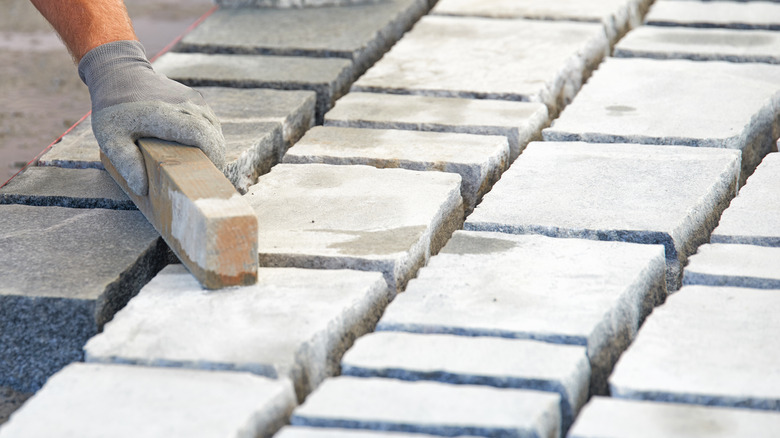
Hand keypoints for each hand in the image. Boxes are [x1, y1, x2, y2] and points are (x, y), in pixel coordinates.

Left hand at [78, 40, 224, 195]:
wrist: (120, 71)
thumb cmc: (114, 107)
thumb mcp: (110, 137)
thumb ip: (126, 162)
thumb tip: (143, 188)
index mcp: (163, 115)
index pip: (199, 134)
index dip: (211, 155)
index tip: (211, 173)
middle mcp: (183, 104)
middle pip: (213, 133)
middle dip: (216, 157)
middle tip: (208, 177)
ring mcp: (192, 99)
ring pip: (215, 128)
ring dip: (215, 147)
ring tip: (205, 166)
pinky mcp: (196, 98)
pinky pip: (211, 121)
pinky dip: (211, 137)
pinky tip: (202, 150)